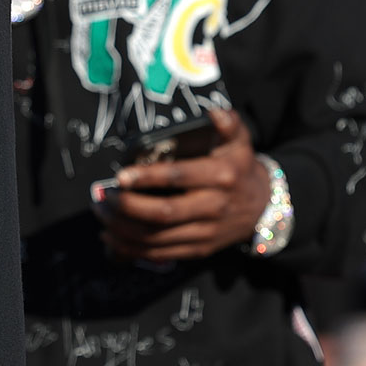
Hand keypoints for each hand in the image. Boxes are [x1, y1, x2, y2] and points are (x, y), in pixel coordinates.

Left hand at [101, 109, 269, 262]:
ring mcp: (205, 232)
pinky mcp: (198, 250)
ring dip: (123, 229)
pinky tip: (112, 236)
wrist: (262, 207)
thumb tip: (213, 112)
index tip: (121, 176)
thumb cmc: (241, 169)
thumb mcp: (241, 142)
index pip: (179, 177)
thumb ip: (228, 124)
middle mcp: (213, 207)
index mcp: (221, 177)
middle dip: (128, 207)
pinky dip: (132, 249)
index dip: (148, 178)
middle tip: (104, 197)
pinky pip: (160, 254)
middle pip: (164, 213)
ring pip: (157, 237)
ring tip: (102, 214)